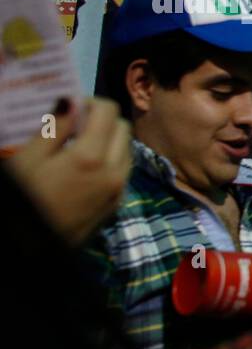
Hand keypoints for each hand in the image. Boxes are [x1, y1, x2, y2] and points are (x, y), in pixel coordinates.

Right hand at [5, 97, 131, 244]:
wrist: (33, 248)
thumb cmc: (25, 197)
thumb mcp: (27, 159)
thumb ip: (54, 128)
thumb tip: (71, 101)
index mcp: (92, 157)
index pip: (109, 112)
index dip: (91, 103)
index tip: (72, 108)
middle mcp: (114, 173)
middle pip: (123, 129)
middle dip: (103, 120)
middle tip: (75, 125)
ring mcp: (118, 191)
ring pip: (127, 150)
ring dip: (110, 140)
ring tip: (79, 145)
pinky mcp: (116, 206)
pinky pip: (123, 172)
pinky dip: (111, 160)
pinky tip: (86, 167)